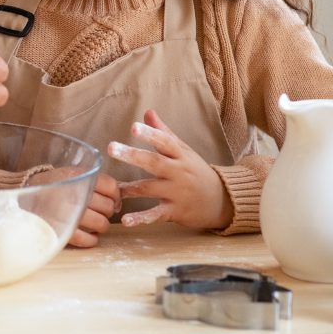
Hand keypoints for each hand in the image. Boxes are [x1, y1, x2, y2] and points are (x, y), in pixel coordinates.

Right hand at [29, 169, 119, 247]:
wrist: (24, 194)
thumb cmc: (54, 185)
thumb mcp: (72, 173)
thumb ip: (94, 180)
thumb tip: (118, 200)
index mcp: (78, 175)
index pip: (111, 186)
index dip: (116, 195)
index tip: (113, 200)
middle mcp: (75, 193)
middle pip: (108, 206)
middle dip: (107, 210)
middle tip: (99, 211)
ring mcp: (69, 213)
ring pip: (102, 224)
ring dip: (101, 226)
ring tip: (94, 223)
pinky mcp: (63, 230)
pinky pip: (87, 240)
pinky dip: (92, 240)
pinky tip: (90, 235)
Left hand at [110, 110, 233, 230]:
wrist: (221, 200)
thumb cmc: (196, 171)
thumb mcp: (184, 150)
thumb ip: (164, 132)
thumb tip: (147, 112)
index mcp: (180, 155)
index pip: (165, 142)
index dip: (150, 134)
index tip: (134, 127)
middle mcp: (178, 172)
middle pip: (154, 163)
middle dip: (133, 156)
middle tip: (111, 148)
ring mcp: (177, 193)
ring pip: (150, 189)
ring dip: (129, 188)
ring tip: (112, 187)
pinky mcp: (175, 212)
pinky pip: (155, 215)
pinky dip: (141, 218)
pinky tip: (125, 220)